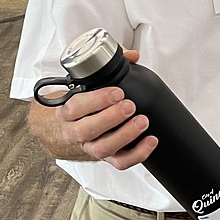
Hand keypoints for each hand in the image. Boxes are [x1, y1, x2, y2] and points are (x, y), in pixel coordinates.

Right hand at [34, 49, 157, 169]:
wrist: (72, 129)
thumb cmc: (84, 104)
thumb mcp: (89, 84)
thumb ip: (110, 65)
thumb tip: (133, 56)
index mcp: (68, 112)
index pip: (76, 107)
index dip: (97, 100)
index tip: (117, 92)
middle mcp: (76, 132)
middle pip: (88, 130)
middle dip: (111, 118)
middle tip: (130, 106)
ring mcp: (91, 147)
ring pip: (103, 149)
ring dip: (125, 136)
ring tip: (142, 121)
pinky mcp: (106, 158)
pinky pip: (120, 163)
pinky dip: (137, 154)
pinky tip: (151, 141)